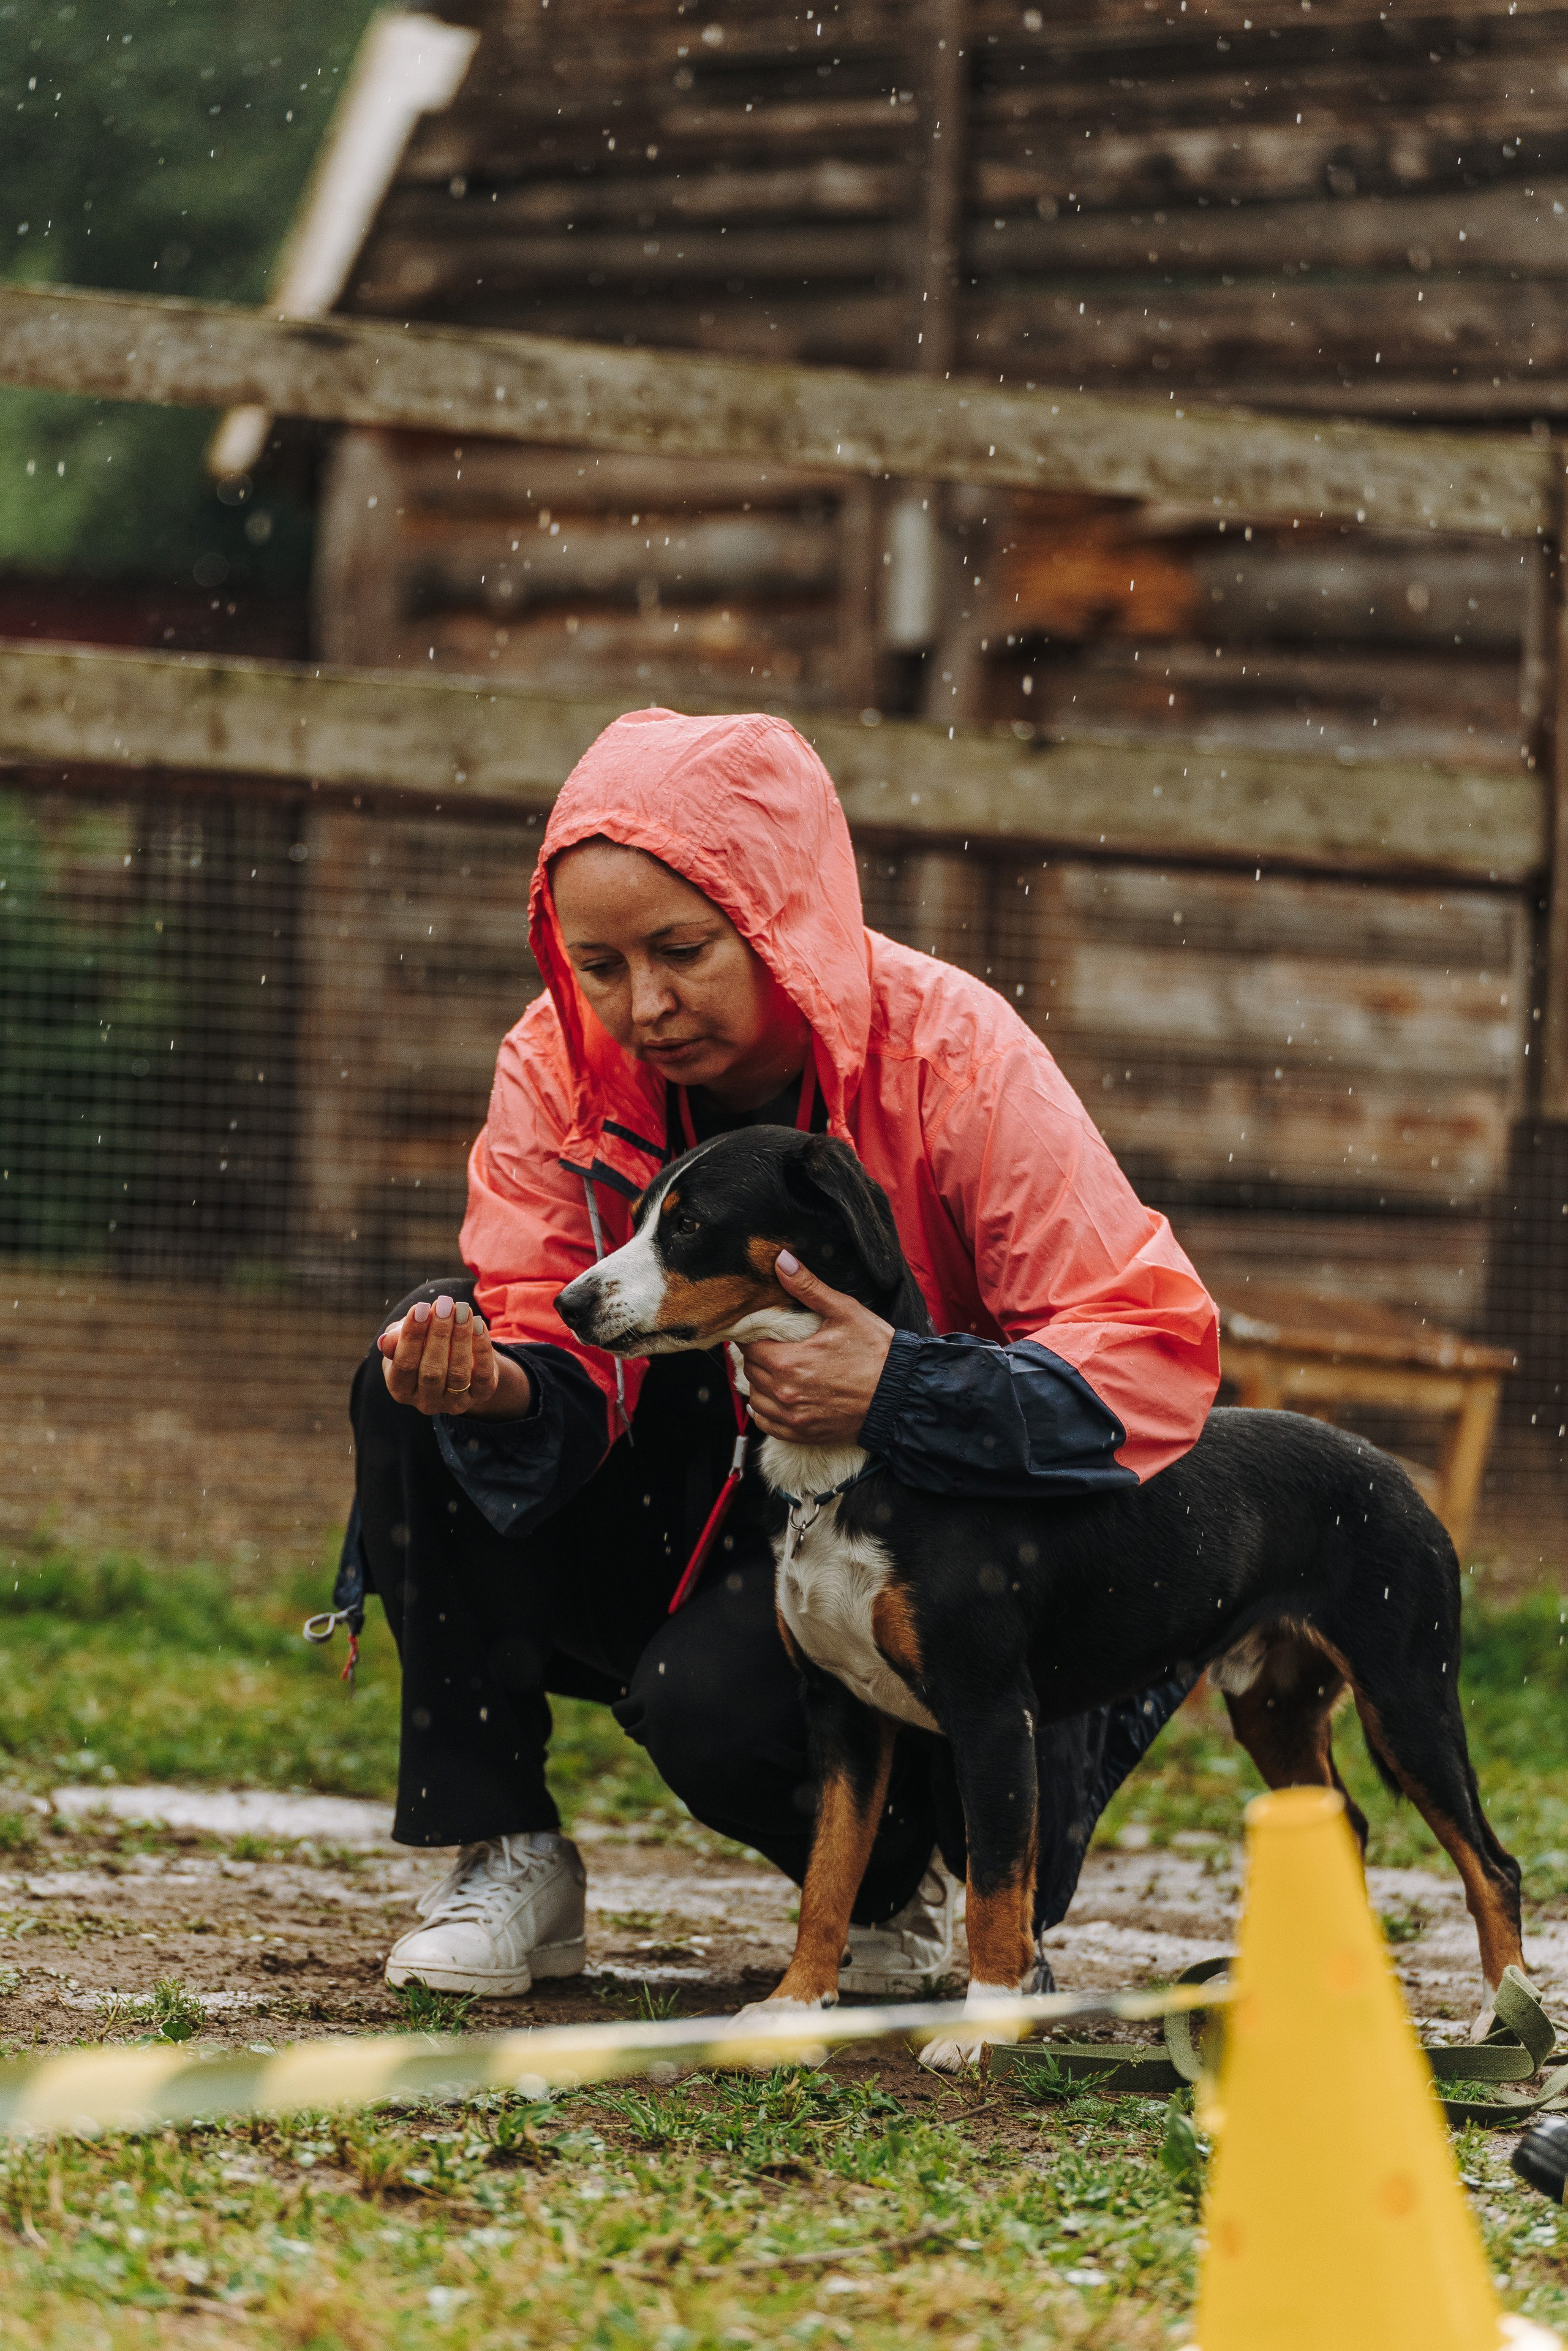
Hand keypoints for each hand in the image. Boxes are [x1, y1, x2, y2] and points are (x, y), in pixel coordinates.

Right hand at [379, 1294, 530, 1417]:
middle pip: (432, 1370)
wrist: (456, 1361)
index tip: (420, 1307)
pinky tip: (478, 1324)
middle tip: (444, 1305)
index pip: (404, 1364)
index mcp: (401, 1389)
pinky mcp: (480, 1396)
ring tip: (463, 1311)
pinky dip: (481, 1348)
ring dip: (461, 1338)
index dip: (412, 1336)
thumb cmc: (422, 1347)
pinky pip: (482, 1375)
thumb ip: (394, 1340)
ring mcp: (454, 1403)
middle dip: (438, 1334)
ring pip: (458, 1373)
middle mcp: (426, 1402)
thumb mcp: (403, 1341)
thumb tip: (387, 1341)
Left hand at [740, 1252, 893, 1446]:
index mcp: (789, 1362)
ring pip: (755, 1398)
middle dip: (757, 1357)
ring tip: (774, 1370)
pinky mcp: (803, 1433)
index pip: (749, 1347)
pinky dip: (765, 1411)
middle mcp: (786, 1393)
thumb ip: (808, 1287)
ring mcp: (794, 1417)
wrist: (901, 1395)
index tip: (759, 1330)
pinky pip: (766, 1424)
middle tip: (770, 1346)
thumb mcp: (844, 1312)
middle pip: (751, 1372)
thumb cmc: (876, 1353)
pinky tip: (775, 1398)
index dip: (752, 1336)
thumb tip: (781, 1260)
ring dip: (759, 1383)